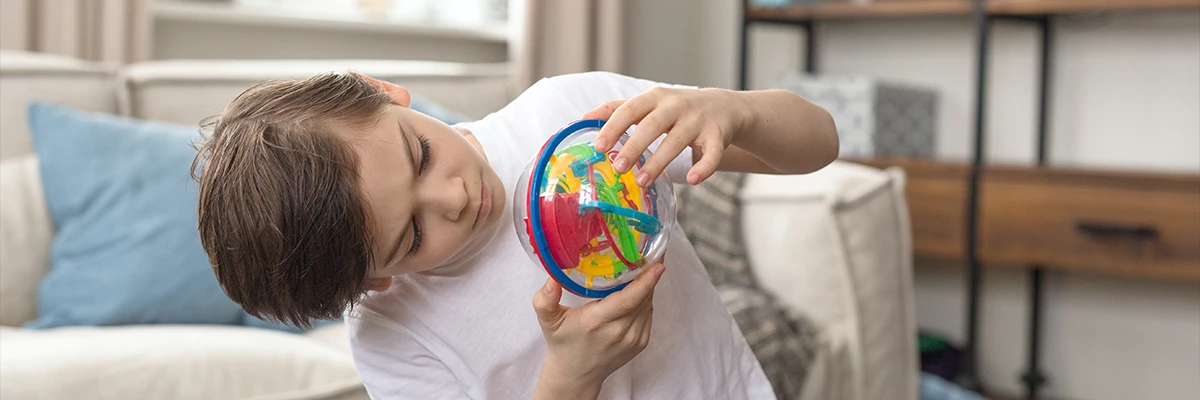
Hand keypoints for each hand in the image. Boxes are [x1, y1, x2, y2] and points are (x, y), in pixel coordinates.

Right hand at [531, 262, 665, 398]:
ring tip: (645, 263)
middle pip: (643, 298)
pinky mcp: (641, 342)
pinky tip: (638, 288)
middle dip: (650, 274)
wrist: (576, 374)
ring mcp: (633, 339)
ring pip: (648, 303)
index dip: (646, 281)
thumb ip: (545, 300)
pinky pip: (648, 312)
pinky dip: (645, 298)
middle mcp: (619, 332)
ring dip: (648, 285)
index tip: (658, 263)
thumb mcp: (548, 321)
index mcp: (597, 322)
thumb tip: (551, 279)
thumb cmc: (563, 342)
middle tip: (652, 250)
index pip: (628, 300)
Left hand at [583, 87, 749, 185]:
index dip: (613, 127)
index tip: (599, 147)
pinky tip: (693, 180)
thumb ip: (618, 109)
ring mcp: (698, 120)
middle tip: (617, 168)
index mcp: (655, 98)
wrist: (725, 107)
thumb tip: (582, 118)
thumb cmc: (678, 109)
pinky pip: (712, 153)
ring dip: (659, 161)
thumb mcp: (650, 103)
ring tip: (642, 181)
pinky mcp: (718, 135)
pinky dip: (704, 167)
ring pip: (677, 141)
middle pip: (652, 125)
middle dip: (633, 146)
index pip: (630, 109)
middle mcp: (676, 106)